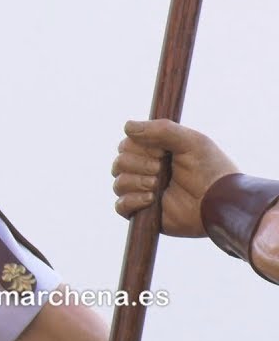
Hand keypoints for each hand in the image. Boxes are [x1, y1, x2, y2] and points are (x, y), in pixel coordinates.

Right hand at [112, 119, 238, 236]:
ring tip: (156, 185)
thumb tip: (127, 126)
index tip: (162, 151)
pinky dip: (131, 200)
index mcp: (155, 152)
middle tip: (160, 170)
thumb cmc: (211, 170)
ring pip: (118, 183)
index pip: (127, 144)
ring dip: (135, 181)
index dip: (139, 147)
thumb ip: (161, 129)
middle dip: (137, 164)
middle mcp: (146, 171)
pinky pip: (121, 206)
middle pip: (119, 162)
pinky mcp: (144, 214)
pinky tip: (151, 199)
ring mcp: (144, 192)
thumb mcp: (191, 141)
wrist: (222, 204)